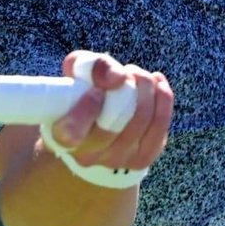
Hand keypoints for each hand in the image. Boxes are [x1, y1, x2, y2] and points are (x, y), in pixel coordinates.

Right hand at [43, 51, 172, 179]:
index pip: (71, 132)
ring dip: (145, 87)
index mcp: (62, 137)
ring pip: (141, 118)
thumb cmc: (83, 93)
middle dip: (128, 87)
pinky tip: (157, 84)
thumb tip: (117, 76)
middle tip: (127, 72)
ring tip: (139, 75)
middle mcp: (87, 156)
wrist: (96, 126)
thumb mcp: (77, 72)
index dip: (87, 108)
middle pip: (115, 121)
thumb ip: (90, 66)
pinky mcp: (142, 158)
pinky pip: (160, 125)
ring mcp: (116, 160)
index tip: (97, 89)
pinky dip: (163, 98)